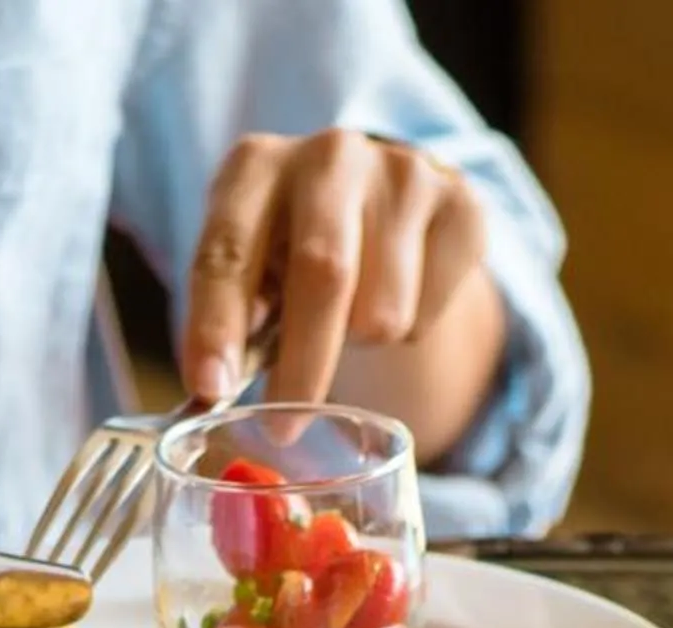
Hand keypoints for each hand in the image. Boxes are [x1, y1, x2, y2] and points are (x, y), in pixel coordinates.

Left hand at [182, 130, 489, 412]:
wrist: (385, 199)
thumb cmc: (297, 248)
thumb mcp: (251, 269)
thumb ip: (234, 315)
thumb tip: (215, 387)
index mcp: (257, 166)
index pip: (229, 250)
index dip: (215, 324)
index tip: (210, 389)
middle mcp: (331, 155)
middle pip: (324, 273)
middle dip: (303, 364)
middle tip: (285, 428)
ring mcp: (404, 173)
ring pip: (384, 310)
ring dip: (363, 343)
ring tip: (353, 319)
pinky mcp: (462, 204)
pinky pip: (433, 310)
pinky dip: (412, 330)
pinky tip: (401, 295)